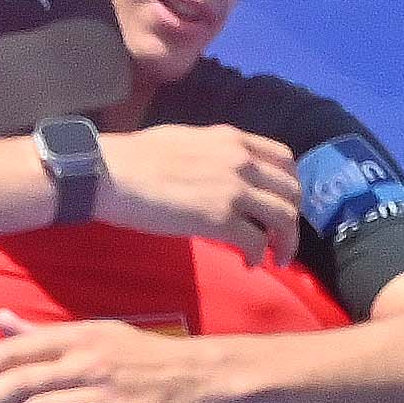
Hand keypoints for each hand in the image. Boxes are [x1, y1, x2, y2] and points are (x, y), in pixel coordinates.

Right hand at [98, 122, 302, 260]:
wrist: (110, 172)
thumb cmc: (135, 158)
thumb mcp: (186, 140)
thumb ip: (214, 154)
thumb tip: (220, 173)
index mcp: (232, 139)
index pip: (284, 158)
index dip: (290, 185)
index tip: (282, 204)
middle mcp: (240, 160)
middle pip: (292, 190)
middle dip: (293, 218)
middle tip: (282, 239)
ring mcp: (233, 189)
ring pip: (284, 217)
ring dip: (285, 242)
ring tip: (276, 258)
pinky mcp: (220, 218)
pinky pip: (257, 242)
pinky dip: (259, 256)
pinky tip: (248, 263)